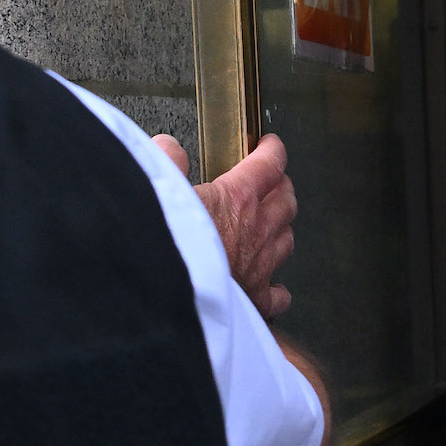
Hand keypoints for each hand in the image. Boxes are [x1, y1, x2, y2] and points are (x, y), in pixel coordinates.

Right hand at [155, 131, 295, 319]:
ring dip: (282, 229)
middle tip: (274, 183)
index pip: (269, 165)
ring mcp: (260, 266)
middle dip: (281, 188)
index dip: (273, 151)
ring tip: (274, 224)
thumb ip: (167, 163)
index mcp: (238, 198)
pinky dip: (278, 290)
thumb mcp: (157, 186)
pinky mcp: (255, 300)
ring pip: (287, 241)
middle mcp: (257, 230)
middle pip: (285, 202)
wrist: (162, 291)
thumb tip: (168, 147)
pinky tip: (273, 288)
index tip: (271, 145)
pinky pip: (278, 295)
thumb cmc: (161, 240)